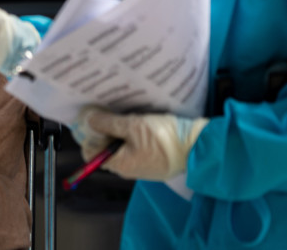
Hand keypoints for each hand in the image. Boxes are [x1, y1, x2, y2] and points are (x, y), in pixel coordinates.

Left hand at [73, 107, 208, 181]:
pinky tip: (139, 125)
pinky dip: (133, 138)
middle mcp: (129, 170)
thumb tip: (89, 121)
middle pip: (106, 151)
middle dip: (105, 133)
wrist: (197, 146)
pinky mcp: (154, 162)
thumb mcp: (133, 126)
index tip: (92, 121)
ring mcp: (142, 167)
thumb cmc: (163, 138)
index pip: (91, 154)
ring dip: (120, 134)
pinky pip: (136, 150)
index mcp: (120, 164)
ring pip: (122, 149)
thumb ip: (108, 124)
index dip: (89, 138)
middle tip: (109, 115)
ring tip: (125, 117)